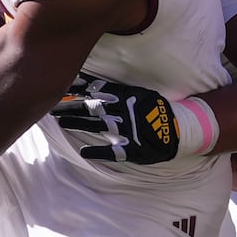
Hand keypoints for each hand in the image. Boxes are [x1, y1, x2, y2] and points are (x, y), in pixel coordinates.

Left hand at [48, 74, 215, 163]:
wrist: (183, 128)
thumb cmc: (158, 110)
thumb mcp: (139, 94)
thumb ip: (117, 91)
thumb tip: (92, 84)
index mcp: (127, 99)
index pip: (98, 91)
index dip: (79, 90)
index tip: (61, 87)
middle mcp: (126, 112)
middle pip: (93, 107)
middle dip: (72, 106)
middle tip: (53, 106)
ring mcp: (130, 130)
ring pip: (100, 125)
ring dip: (79, 123)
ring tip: (61, 122)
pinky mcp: (134, 148)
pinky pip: (114, 151)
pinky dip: (98, 151)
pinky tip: (83, 152)